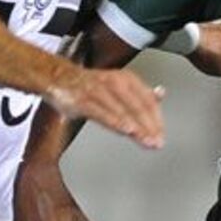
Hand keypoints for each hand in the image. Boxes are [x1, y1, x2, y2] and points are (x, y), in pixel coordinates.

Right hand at [45, 67, 164, 148]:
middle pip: (138, 105)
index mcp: (126, 79)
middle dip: (149, 126)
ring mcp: (98, 90)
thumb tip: (161, 94)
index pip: (148, 100)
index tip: (161, 136)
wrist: (59, 78)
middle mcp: (114, 82)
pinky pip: (102, 112)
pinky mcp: (83, 100)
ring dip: (136, 126)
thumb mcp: (119, 86)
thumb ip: (139, 93)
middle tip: (156, 142)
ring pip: (122, 109)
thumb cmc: (90, 86)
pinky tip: (125, 130)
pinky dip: (115, 121)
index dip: (157, 119)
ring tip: (145, 139)